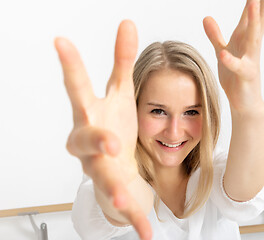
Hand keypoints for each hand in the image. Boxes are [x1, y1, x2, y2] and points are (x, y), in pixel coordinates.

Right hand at [55, 20, 150, 239]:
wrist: (110, 160)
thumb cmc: (112, 122)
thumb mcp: (119, 90)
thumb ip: (122, 59)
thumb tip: (128, 21)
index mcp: (90, 114)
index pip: (77, 88)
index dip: (70, 66)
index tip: (60, 40)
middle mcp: (89, 143)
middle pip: (86, 140)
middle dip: (96, 140)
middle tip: (109, 141)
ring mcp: (100, 169)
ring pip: (103, 177)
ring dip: (114, 188)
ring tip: (125, 200)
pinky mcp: (114, 188)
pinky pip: (124, 204)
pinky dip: (135, 219)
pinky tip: (149, 234)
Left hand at [203, 0, 263, 112]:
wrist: (245, 102)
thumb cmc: (235, 76)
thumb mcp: (222, 51)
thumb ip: (215, 35)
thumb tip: (206, 17)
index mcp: (245, 38)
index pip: (250, 12)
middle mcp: (251, 45)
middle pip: (258, 18)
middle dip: (261, 1)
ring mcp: (251, 60)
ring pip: (253, 38)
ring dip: (253, 21)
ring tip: (252, 3)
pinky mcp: (246, 76)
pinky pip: (238, 67)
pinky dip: (231, 60)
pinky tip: (224, 54)